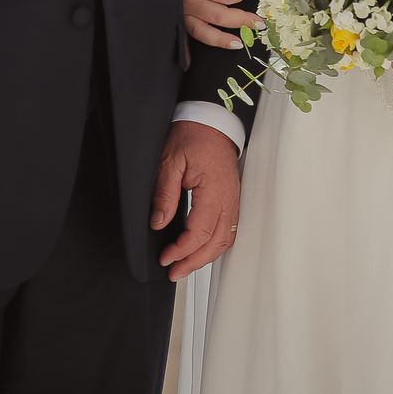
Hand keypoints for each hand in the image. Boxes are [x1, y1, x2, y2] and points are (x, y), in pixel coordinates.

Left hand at [151, 120, 241, 281]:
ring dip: (205, 257)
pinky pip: (228, 230)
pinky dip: (214, 245)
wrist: (212, 121)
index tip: (166, 258)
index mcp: (214, 191)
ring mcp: (233, 200)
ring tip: (185, 266)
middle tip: (174, 272)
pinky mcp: (232, 199)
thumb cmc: (194, 135)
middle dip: (194, 262)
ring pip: (224, 240)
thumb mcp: (170, 161)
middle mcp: (229, 199)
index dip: (181, 251)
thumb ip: (165, 194)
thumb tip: (159, 223)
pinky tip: (201, 250)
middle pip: (215, 243)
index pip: (200, 233)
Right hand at [178, 0, 256, 49]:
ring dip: (226, 39)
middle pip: (220, 15)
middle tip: (260, 23)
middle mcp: (188, 0)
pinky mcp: (179, 17)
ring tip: (243, 42)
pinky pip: (193, 34)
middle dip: (243, 20)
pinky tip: (211, 53)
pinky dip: (205, 43)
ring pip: (206, 31)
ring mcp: (182, 11)